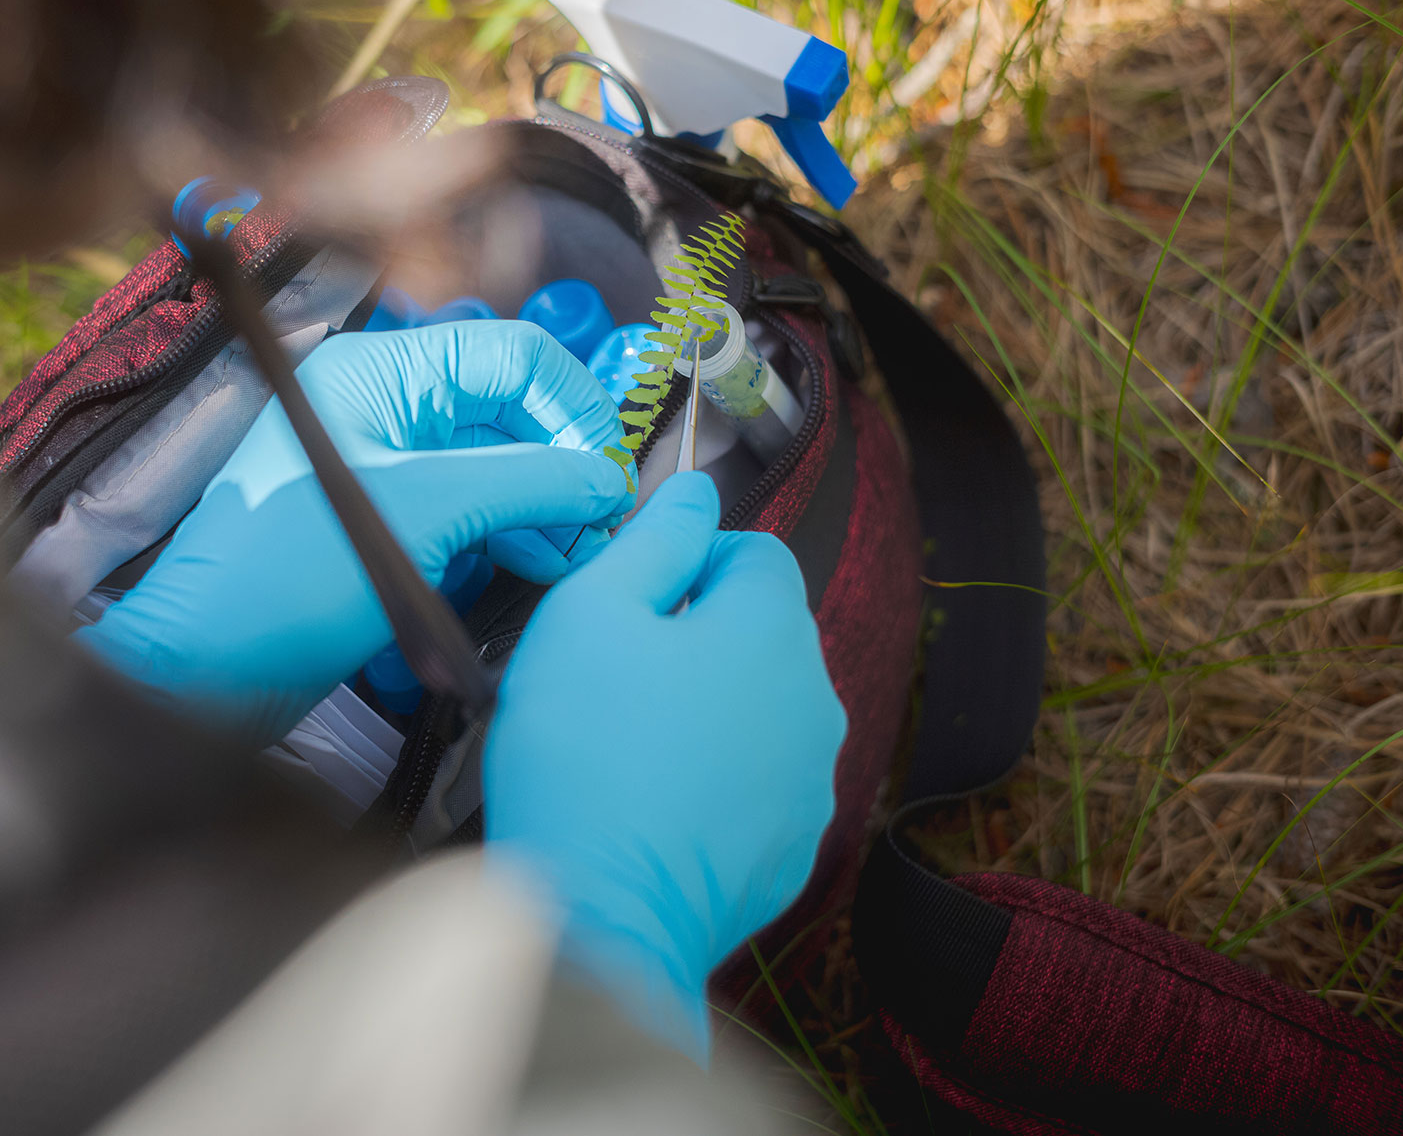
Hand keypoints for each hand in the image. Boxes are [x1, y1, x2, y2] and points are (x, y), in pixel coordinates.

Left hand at [82, 320, 631, 744]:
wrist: (205, 671)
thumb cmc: (290, 576)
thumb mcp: (424, 515)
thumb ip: (527, 484)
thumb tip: (607, 481)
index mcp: (382, 370)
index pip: (514, 355)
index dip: (574, 408)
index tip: (606, 477)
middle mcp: (387, 404)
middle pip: (512, 410)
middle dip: (564, 464)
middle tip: (600, 528)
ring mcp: (389, 464)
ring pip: (498, 464)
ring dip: (544, 506)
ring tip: (578, 556)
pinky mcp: (391, 523)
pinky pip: (470, 510)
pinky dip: (510, 534)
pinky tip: (541, 567)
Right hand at [483, 472, 844, 1060]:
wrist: (602, 912)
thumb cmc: (585, 751)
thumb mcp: (591, 610)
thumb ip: (655, 538)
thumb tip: (696, 490)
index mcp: (773, 626)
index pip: (754, 551)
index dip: (684, 563)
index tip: (626, 606)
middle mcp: (817, 698)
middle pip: (761, 632)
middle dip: (695, 638)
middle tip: (612, 677)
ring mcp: (812, 781)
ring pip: (761, 710)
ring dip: (707, 710)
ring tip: (626, 747)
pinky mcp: (793, 849)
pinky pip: (756, 785)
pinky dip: (714, 782)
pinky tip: (651, 804)